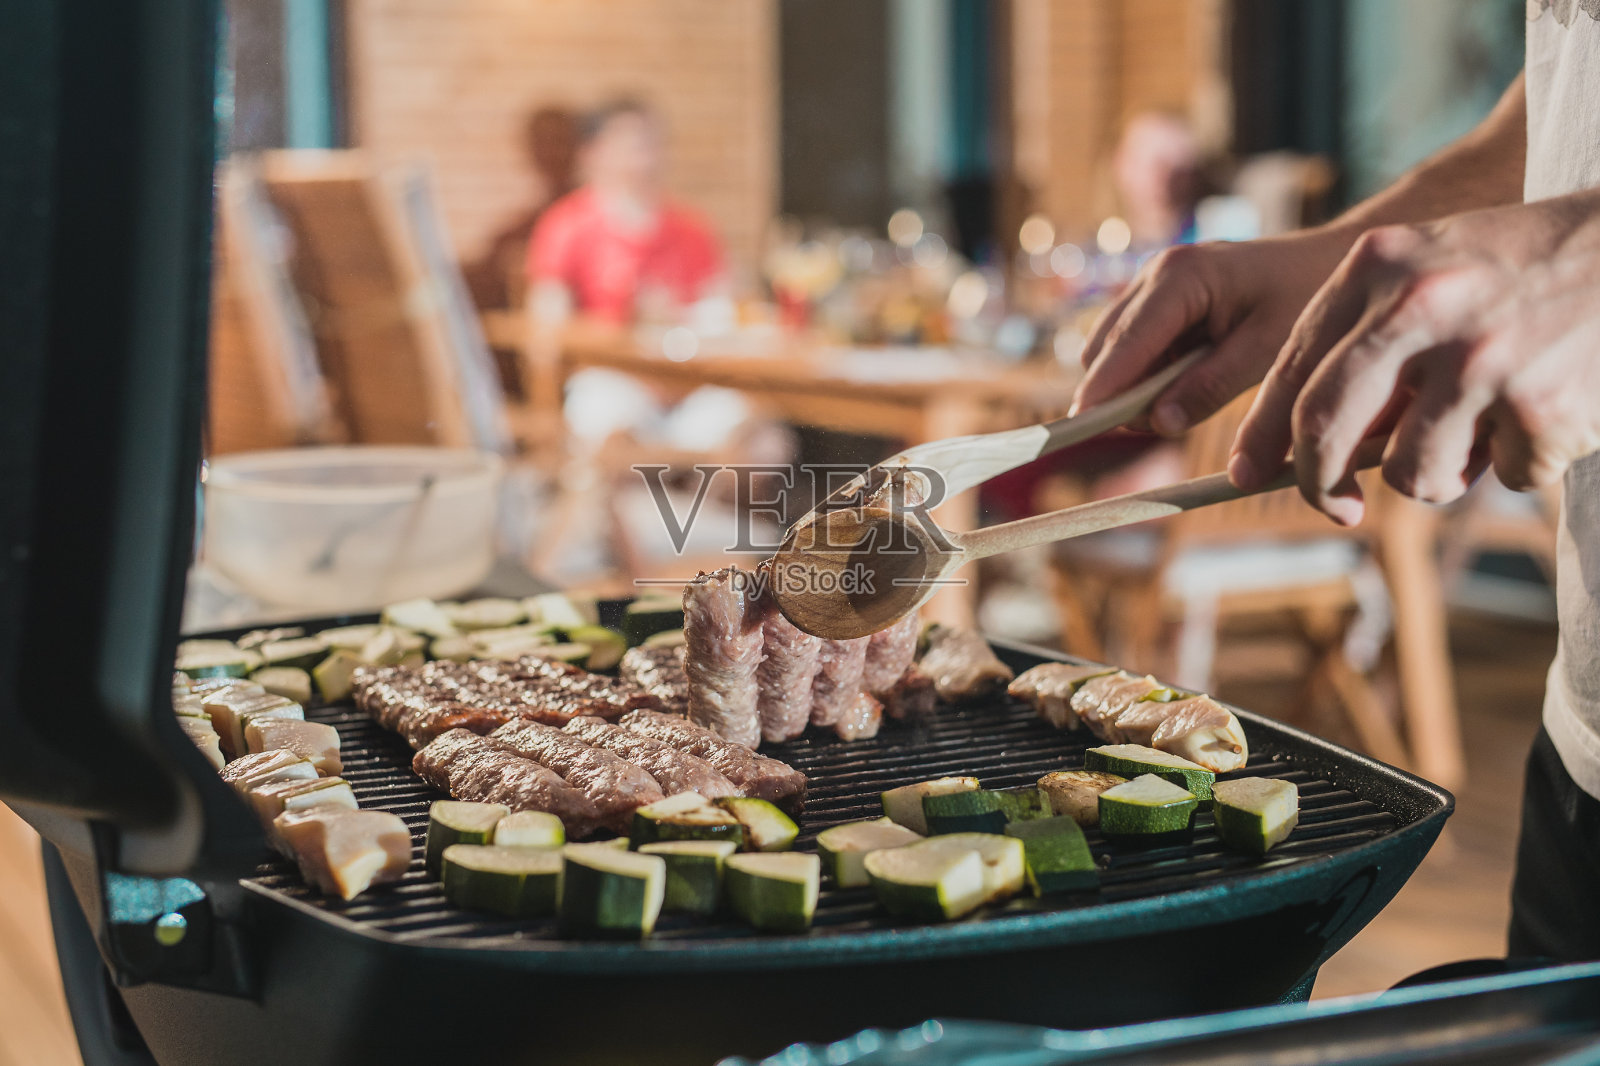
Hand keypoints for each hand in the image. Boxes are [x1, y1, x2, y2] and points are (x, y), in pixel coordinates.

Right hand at [1072, 226, 1356, 432]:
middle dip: (1118, 393)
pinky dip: (1147, 375)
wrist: (1327, 260)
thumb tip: (1158, 422)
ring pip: (1110, 351)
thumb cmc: (1305, 297)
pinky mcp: (1156, 302)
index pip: (1126, 342)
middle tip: (1165, 425)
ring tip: (1189, 401)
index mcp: (1180, 277)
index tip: (1079, 426)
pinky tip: (1190, 380)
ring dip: (1133, 386)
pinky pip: (1131, 349)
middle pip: (1103, 349)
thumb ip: (1212, 385)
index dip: (1101, 388)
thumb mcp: (1268, 349)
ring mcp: (1151, 285)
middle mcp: (1154, 274)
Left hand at [1231, 191, 1599, 524]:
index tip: (1244, 474)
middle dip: (1317, 483)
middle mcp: (1422, 308)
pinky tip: (1546, 408)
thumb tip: (1298, 447)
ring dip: (1439, 475)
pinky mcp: (1542, 407)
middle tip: (1335, 507)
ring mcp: (1483, 359)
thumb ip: (1362, 340)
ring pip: (1412, 474)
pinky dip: (1521, 461)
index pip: (1292, 369)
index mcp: (1379, 268)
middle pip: (1324, 427)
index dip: (1264, 434)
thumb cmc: (1517, 268)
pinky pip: (1504, 476)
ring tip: (1479, 430)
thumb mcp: (1426, 268)